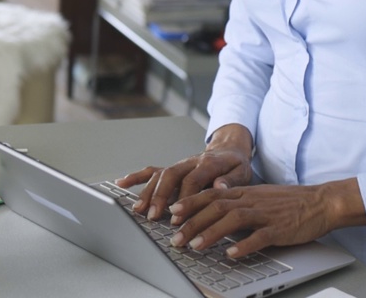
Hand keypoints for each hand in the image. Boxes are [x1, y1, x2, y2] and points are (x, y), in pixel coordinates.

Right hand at [115, 124, 252, 221]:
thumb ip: (232, 180)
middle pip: (171, 175)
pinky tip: (122, 183)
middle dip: (161, 196)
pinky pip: (152, 170)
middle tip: (154, 216)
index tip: (178, 215)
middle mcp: (191, 161)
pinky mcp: (172, 168)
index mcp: (209, 163)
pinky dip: (136, 176)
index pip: (193, 179)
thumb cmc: (235, 165)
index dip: (185, 197)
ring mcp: (179, 164)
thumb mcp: (243, 172)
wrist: (229, 149)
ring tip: (140, 210)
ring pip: (160, 175)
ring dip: (148, 192)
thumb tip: (220, 186)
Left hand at [167, 179, 365, 258]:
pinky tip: (232, 254)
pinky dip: (244, 245)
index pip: (211, 194)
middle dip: (192, 223)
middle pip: (216, 207)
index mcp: (245, 192)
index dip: (190, 203)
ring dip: (211, 233)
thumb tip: (214, 215)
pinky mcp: (280, 228)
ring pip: (232, 219)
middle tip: (175, 238)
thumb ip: (238, 204)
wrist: (321, 201)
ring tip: (195, 246)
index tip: (172, 213)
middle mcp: (251, 200)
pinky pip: (259, 236)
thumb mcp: (259, 197)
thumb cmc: (290, 202)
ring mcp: (265, 213)